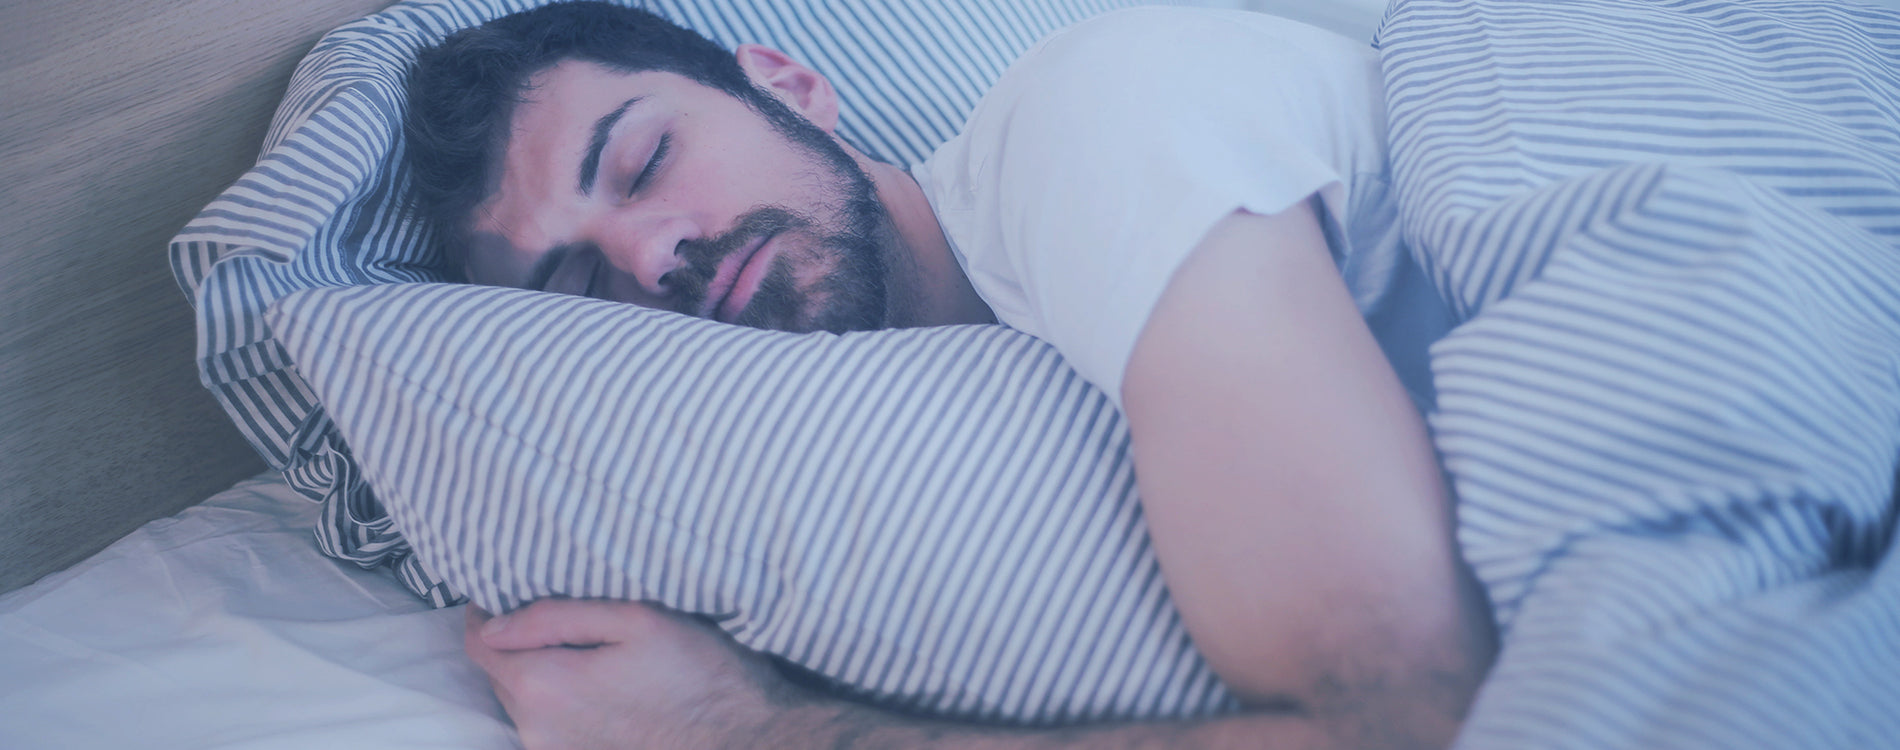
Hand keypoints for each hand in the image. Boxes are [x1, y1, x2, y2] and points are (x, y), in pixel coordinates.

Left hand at [464, 599, 805, 749]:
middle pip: (499, 672)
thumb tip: (494, 620)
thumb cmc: (697, 671)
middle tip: (555, 611)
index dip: (485, 610)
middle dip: (515, 639)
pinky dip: (558, 698)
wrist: (742, 736)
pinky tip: (598, 682)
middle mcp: (536, 727)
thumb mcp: (635, 618)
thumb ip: (555, 616)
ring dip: (539, 670)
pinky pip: (547, 722)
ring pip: (522, 699)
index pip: (480, 642)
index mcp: (543, 684)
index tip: (506, 587)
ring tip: (582, 647)